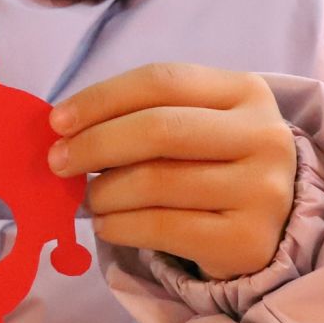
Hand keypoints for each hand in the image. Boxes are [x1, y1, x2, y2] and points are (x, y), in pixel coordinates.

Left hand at [49, 63, 296, 280]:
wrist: (266, 227)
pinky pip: (162, 228)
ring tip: (90, 198)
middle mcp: (265, 137)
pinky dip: (119, 226)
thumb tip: (64, 128)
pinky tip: (107, 224)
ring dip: (104, 192)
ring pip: (156, 182)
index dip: (102, 98)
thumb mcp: (193, 123)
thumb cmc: (212, 163)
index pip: (161, 81)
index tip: (57, 121)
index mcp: (247, 92)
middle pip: (159, 129)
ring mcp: (262, 191)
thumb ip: (141, 115)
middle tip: (58, 162)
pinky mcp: (247, 241)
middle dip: (95, 144)